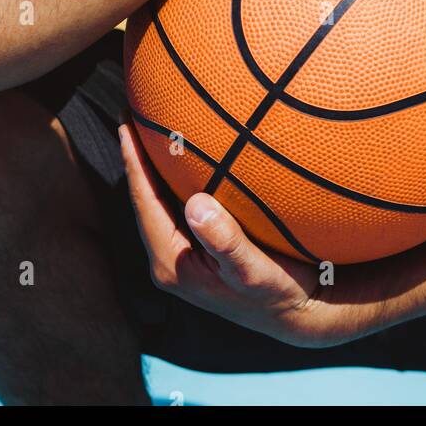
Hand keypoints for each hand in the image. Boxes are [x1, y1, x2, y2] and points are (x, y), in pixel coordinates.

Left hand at [118, 118, 400, 348]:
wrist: (298, 313)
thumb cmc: (277, 292)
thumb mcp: (254, 271)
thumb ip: (226, 241)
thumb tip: (196, 204)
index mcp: (172, 261)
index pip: (144, 202)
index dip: (133, 161)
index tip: (126, 121)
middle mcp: (170, 257)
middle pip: (144, 198)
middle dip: (137, 157)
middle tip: (134, 111)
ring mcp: (182, 254)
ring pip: (159, 200)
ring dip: (155, 166)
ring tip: (150, 124)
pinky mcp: (197, 249)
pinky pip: (176, 204)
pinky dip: (175, 176)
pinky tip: (185, 154)